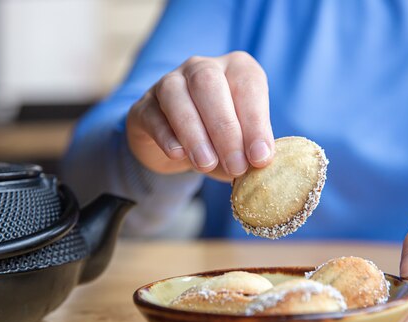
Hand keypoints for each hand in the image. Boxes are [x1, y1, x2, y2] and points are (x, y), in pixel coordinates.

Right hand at [126, 51, 274, 180]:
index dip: (256, 122)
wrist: (177, 148)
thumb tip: (262, 165)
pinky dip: (165, 135)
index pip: (248, 85)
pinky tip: (177, 155)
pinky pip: (152, 115)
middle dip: (225, 129)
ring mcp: (169, 83)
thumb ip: (252, 151)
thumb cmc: (221, 142)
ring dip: (194, 133)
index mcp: (236, 69)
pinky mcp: (144, 106)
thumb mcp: (243, 145)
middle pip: (210, 86)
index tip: (260, 157)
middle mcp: (202, 68)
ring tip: (206, 164)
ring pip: (176, 96)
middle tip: (236, 167)